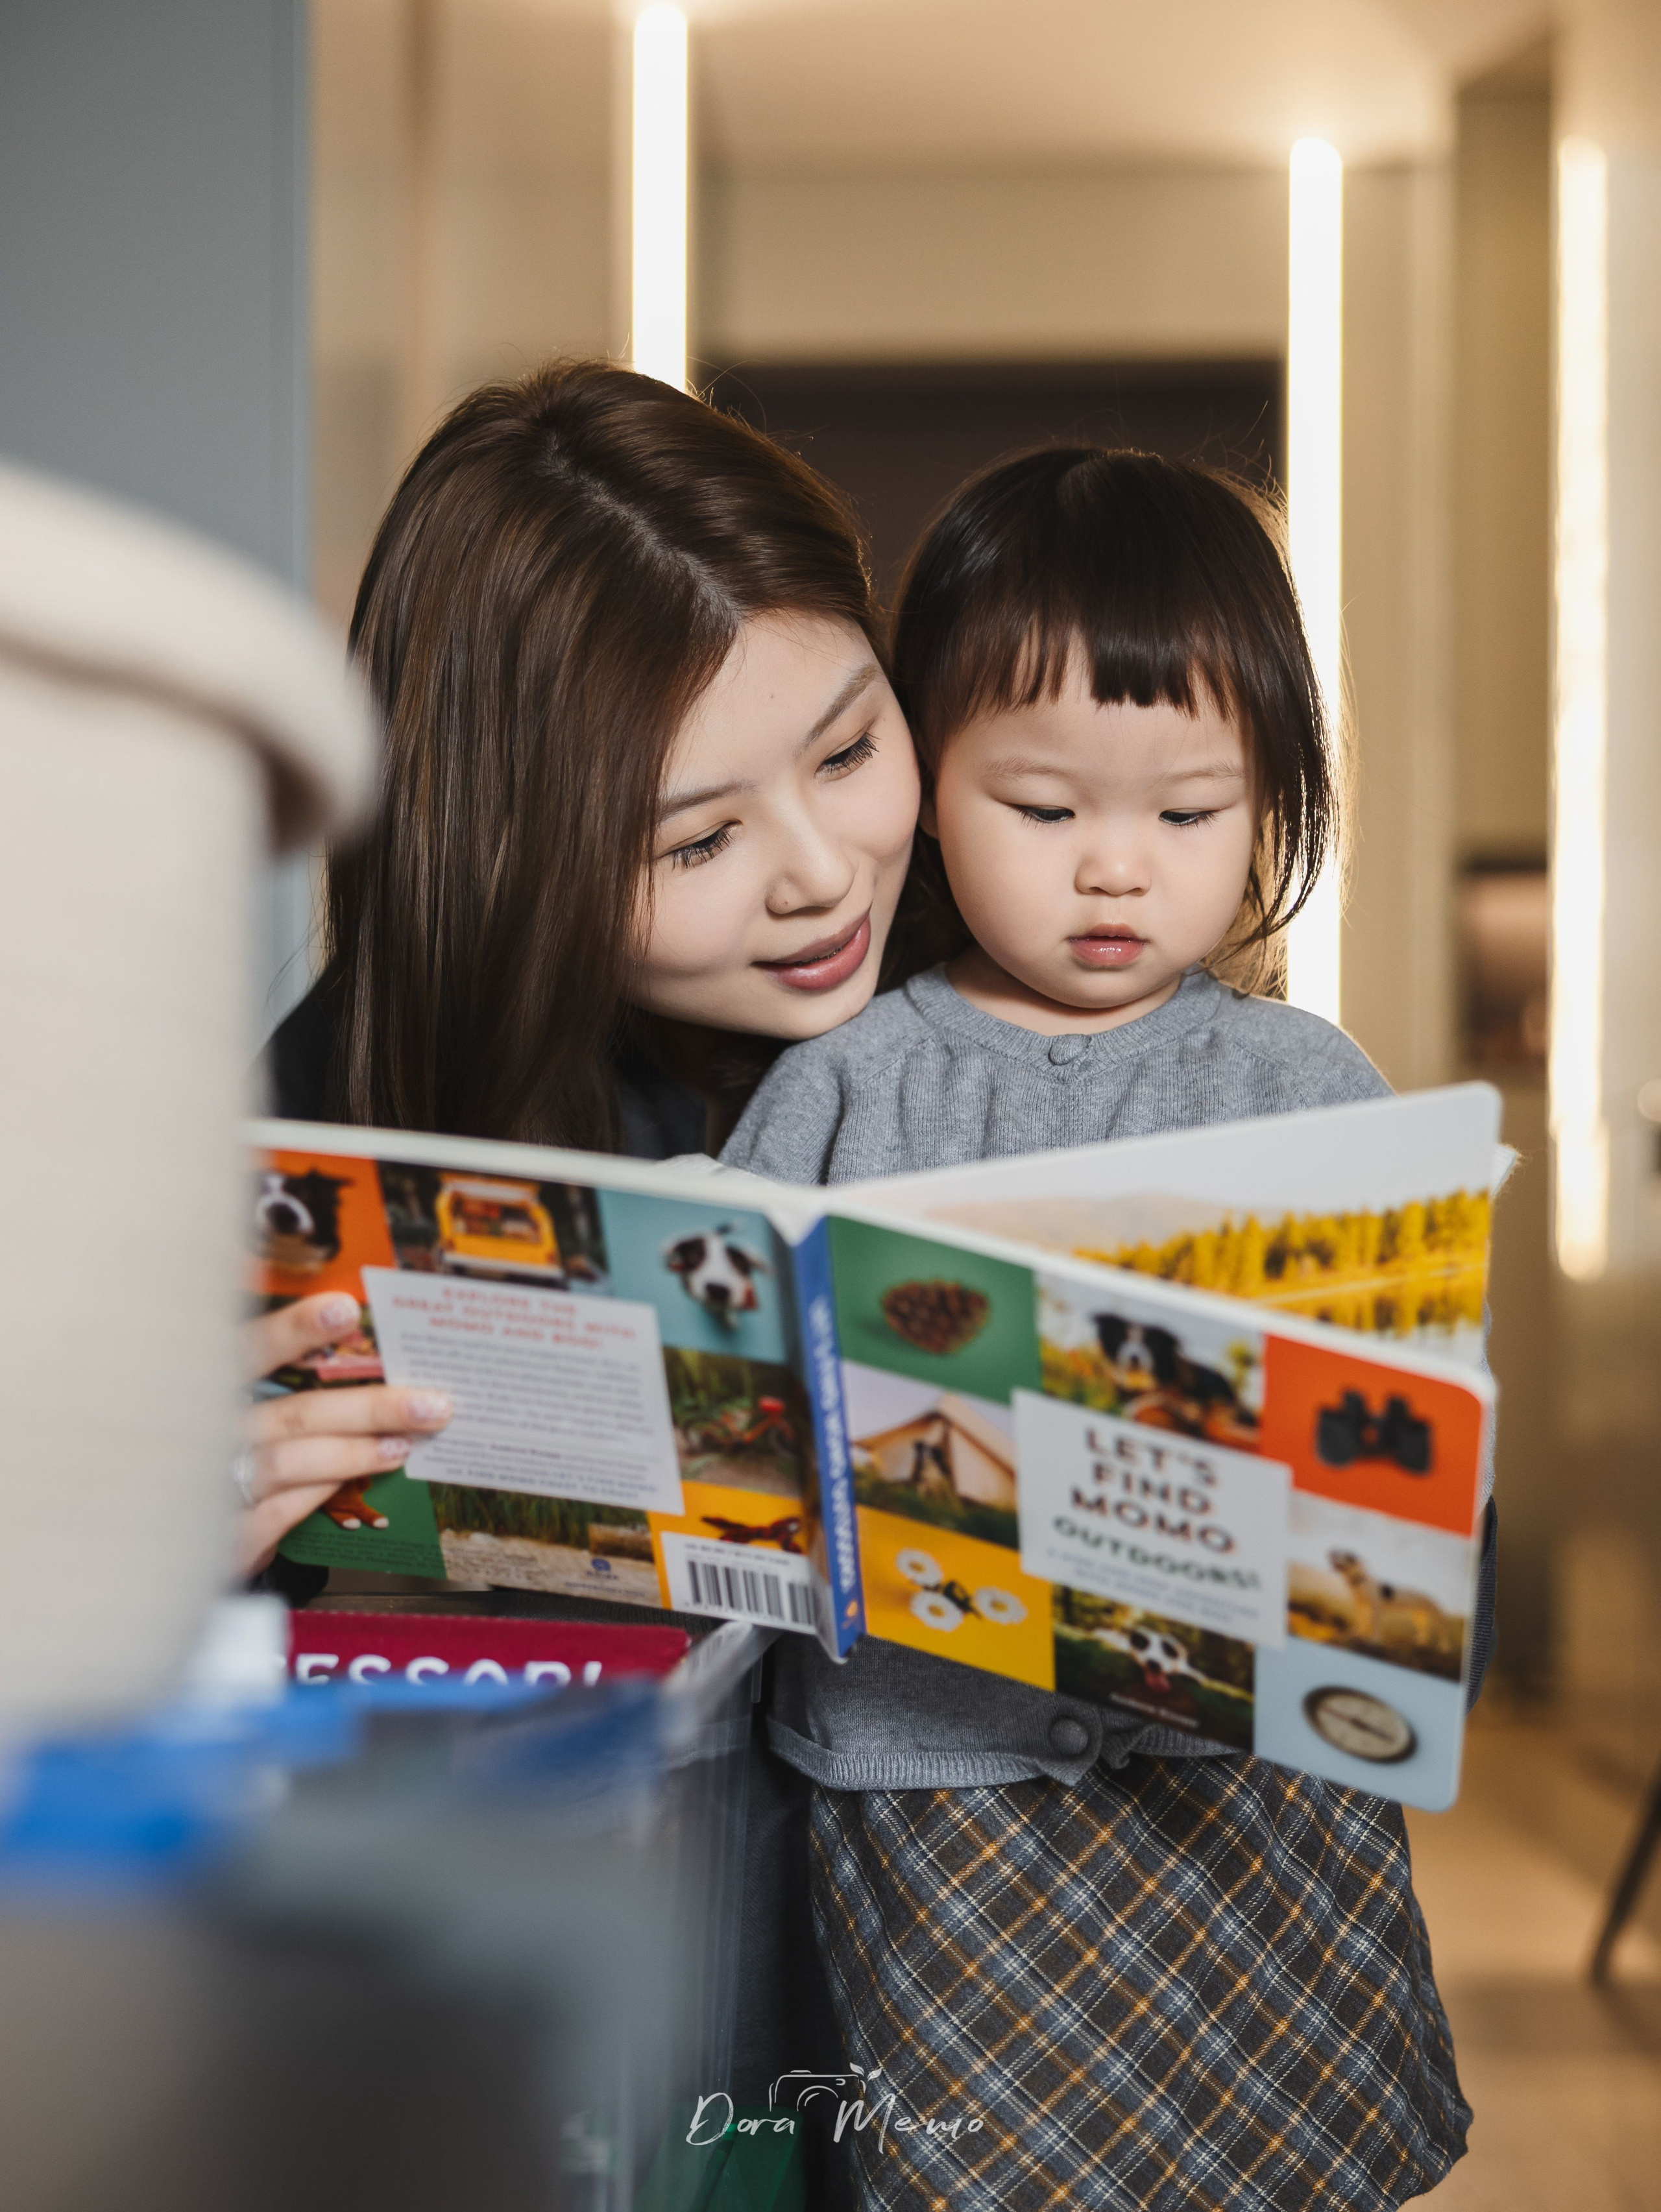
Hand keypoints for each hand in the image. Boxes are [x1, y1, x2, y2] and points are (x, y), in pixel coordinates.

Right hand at [236, 1292, 452, 1577]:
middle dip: (371, 1407)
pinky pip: (281, 1509)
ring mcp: (217, 1480)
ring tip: (403, 1446)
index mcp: (217, 1386)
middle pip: (298, 1412)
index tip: (346, 1310)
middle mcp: (212, 1429)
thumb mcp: (249, 1410)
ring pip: (293, 1460)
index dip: (296, 1329)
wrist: (183, 1530)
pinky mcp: (228, 1531)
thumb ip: (295, 1386)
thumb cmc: (233, 1453)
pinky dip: (322, 1493)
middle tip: (431, 1404)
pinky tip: (356, 1483)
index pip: (253, 1347)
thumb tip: (371, 1356)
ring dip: (356, 1454)